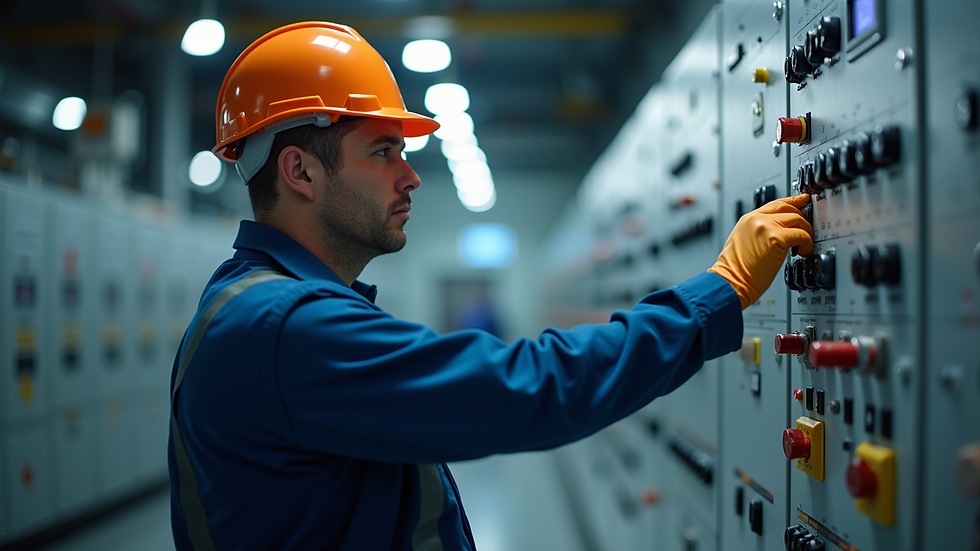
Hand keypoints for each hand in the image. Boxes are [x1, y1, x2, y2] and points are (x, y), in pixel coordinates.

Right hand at [708, 194, 813, 308]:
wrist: (730, 282)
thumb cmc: (735, 270)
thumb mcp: (743, 243)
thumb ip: (759, 232)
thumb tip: (780, 232)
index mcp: (748, 219)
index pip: (775, 204)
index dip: (792, 202)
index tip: (803, 200)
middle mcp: (757, 220)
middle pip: (789, 209)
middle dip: (803, 219)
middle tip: (807, 232)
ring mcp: (766, 227)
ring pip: (798, 220)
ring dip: (806, 233)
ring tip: (803, 247)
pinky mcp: (776, 239)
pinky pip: (802, 235)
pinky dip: (807, 244)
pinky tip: (803, 253)